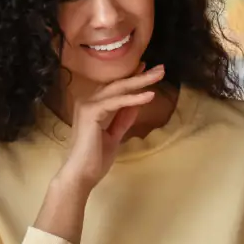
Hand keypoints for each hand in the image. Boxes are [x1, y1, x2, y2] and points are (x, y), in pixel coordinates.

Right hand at [55, 63, 164, 192]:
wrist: (82, 175)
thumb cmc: (95, 159)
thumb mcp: (114, 135)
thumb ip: (123, 119)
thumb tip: (136, 104)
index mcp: (92, 106)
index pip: (115, 88)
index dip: (132, 78)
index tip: (148, 69)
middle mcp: (87, 101)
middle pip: (118, 84)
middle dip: (140, 75)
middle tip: (160, 68)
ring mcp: (87, 105)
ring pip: (118, 88)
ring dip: (140, 81)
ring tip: (159, 75)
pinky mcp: (90, 112)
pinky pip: (116, 101)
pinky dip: (133, 98)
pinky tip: (149, 95)